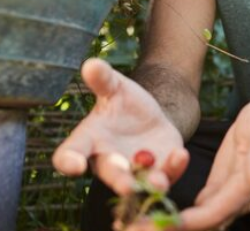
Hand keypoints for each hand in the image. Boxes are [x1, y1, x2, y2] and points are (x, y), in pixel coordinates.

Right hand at [52, 58, 189, 194]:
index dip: (68, 161)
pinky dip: (174, 168)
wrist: (150, 115)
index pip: (69, 155)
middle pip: (110, 174)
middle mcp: (109, 162)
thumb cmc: (122, 103)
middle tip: (127, 186)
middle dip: (119, 180)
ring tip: (159, 182)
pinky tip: (180, 155)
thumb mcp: (114, 87)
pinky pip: (167, 174)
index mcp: (88, 142)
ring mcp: (135, 170)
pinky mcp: (161, 170)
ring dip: (150, 183)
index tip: (73, 165)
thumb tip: (91, 64)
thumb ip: (103, 79)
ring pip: (142, 182)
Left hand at [128, 99, 249, 230]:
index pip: (213, 214)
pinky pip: (195, 212)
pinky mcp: (217, 191)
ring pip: (196, 223)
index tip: (156, 224)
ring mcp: (225, 198)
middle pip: (201, 226)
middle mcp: (235, 201)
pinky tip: (150, 213)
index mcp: (245, 190)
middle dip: (169, 229)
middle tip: (132, 228)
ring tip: (132, 225)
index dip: (185, 223)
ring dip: (167, 225)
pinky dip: (173, 216)